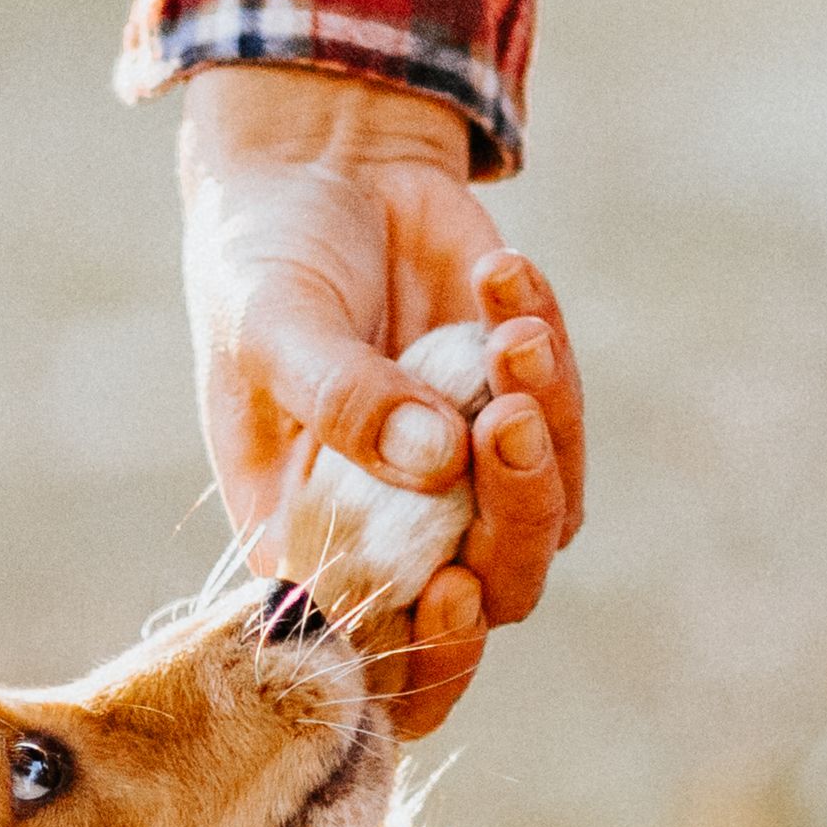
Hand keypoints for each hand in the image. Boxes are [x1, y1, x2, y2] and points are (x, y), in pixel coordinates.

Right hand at [173, 65, 585, 737]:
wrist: (319, 168)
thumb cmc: (263, 264)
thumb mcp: (273, 326)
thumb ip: (344, 398)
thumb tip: (438, 459)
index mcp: (309, 546)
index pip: (379, 658)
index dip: (427, 659)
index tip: (450, 587)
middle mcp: (395, 532)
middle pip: (492, 593)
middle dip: (512, 526)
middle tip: (505, 424)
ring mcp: (466, 476)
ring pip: (547, 518)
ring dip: (543, 430)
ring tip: (511, 334)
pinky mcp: (521, 409)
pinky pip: (564, 416)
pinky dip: (548, 352)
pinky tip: (501, 275)